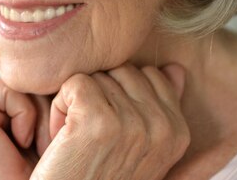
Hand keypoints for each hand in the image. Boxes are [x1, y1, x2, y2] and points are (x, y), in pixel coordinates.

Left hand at [31, 64, 189, 179]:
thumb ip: (160, 108)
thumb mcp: (142, 149)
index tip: (108, 132)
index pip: (148, 75)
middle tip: (89, 136)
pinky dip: (59, 107)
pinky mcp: (98, 120)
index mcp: (178, 132)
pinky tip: (62, 138)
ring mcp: (132, 123)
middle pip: (120, 71)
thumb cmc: (101, 179)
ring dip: (76, 103)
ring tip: (77, 140)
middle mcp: (161, 126)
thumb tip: (174, 69)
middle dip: (98, 95)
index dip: (119, 96)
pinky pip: (74, 83)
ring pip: (96, 76)